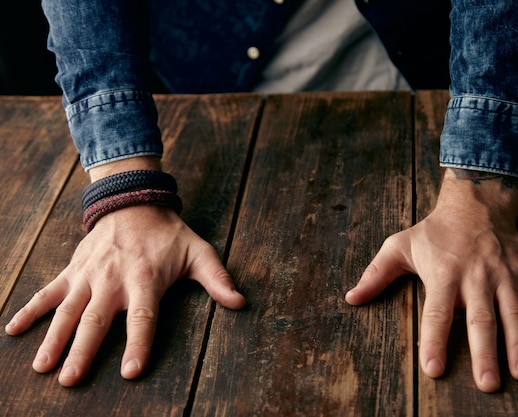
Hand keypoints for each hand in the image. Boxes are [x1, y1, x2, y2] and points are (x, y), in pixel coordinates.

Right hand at [5, 159, 244, 386]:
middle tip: (69, 381)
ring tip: (42, 366)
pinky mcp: (73, 270)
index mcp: (145, 279)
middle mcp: (113, 279)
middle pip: (97, 320)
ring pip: (68, 310)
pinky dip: (30, 310)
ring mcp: (89, 275)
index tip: (130, 372)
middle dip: (82, 351)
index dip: (138, 345)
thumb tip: (240, 302)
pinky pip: (48, 291)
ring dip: (53, 338)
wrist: (133, 201)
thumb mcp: (199, 253)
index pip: (142, 318)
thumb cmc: (169, 234)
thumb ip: (217, 279)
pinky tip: (14, 330)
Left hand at [345, 168, 517, 391]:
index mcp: (443, 273)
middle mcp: (475, 277)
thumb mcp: (398, 245)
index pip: (437, 313)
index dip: (433, 341)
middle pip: (480, 319)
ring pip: (513, 313)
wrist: (475, 201)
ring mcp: (503, 275)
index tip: (433, 370)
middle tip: (488, 384)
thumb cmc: (434, 230)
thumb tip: (351, 298)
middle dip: (484, 352)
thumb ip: (376, 274)